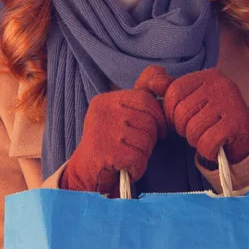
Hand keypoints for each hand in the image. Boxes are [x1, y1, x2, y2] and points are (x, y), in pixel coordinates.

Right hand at [59, 65, 170, 195]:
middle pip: (149, 120)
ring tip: (128, 156)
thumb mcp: (121, 112)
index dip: (158, 116)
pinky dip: (137, 167)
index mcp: (106, 99)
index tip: (159, 129)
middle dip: (150, 137)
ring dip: (143, 153)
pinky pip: (140, 158)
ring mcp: (106, 131)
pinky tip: (125, 167)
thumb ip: (141, 93)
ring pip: (147, 140)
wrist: (85, 173)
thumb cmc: (109, 142)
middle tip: (137, 146)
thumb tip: (163, 75)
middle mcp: (104, 111)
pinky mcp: (110, 152)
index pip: (146, 98)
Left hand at [161, 67, 248, 164]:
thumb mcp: (191, 98)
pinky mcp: (238, 124)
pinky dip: (207, 150)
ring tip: (205, 135)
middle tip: (193, 129)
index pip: (174, 92)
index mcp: (207, 76)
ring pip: (193, 129)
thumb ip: (171, 89)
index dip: (169, 111)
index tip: (176, 119)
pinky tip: (215, 145)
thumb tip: (153, 82)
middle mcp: (221, 85)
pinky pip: (207, 142)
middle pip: (181, 111)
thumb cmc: (211, 115)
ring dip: (195, 139)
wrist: (243, 134)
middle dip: (182, 127)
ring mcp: (231, 103)